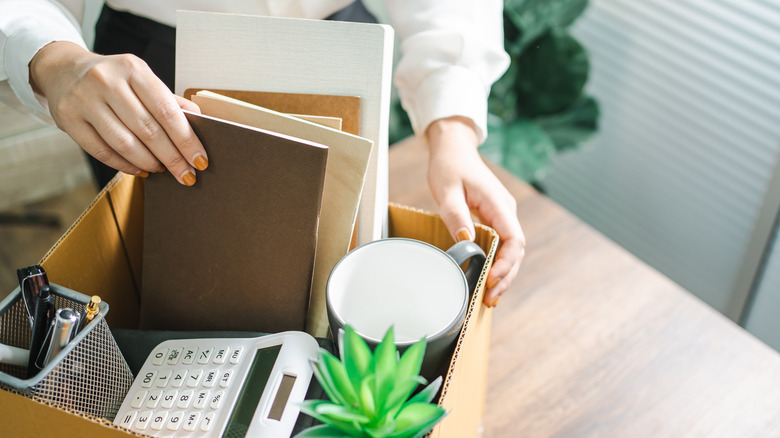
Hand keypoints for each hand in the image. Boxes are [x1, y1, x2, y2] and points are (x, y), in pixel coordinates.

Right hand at [29, 41, 206, 184]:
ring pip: (125, 143)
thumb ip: (168, 100)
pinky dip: (125, 165)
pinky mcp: (68, 119)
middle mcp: (108, 81)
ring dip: (149, 163)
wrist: (63, 70)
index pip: (167, 111)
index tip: (201, 160)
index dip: (187, 140)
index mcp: (133, 69)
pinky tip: (140, 170)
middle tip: (187, 176)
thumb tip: (199, 121)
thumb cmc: (113, 79)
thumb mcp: (141, 79)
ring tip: (162, 170)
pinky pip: (102, 152)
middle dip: (173, 158)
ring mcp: (85, 100)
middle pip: (149, 130)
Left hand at [425, 116, 524, 306]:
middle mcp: (506, 210)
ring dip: (503, 273)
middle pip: (516, 250)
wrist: (454, 148)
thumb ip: (456, 216)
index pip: (514, 239)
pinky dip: (498, 263)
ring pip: (511, 249)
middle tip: (490, 298)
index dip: (506, 263)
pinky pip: (502, 244)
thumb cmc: (449, 166)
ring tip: (490, 296)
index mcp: (498, 204)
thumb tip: (467, 242)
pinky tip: (488, 279)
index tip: (491, 279)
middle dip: (506, 276)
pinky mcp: (495, 217)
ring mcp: (502, 214)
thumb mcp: (447, 191)